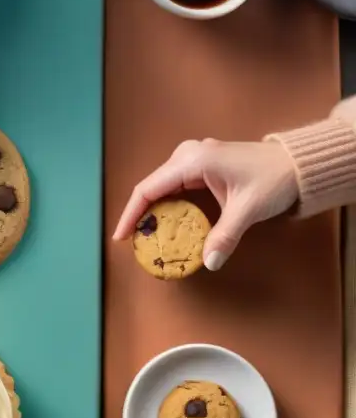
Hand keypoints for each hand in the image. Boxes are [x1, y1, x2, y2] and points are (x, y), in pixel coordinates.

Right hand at [112, 139, 298, 270]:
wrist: (297, 163)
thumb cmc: (274, 178)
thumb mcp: (247, 209)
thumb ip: (225, 236)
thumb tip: (209, 263)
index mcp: (193, 160)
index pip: (148, 189)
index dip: (131, 214)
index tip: (121, 237)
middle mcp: (187, 155)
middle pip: (150, 187)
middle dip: (139, 215)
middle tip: (132, 241)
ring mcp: (193, 157)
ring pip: (160, 186)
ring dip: (151, 210)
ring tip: (145, 235)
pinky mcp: (200, 165)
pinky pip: (172, 185)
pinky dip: (165, 204)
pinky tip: (164, 222)